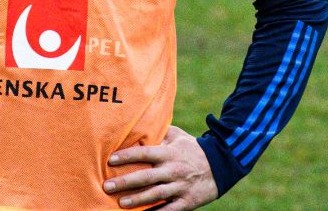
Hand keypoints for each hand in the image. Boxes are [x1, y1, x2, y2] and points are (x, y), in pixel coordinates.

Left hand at [104, 124, 218, 209]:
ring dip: (137, 200)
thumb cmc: (193, 149)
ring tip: (120, 203)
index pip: (145, 153)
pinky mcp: (186, 201)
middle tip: (107, 186)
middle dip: (125, 182)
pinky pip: (169, 210)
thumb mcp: (179, 136)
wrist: (220, 166)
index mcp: (169, 153)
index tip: (111, 159)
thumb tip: (140, 125)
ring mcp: (180, 187)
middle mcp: (173, 170)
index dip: (127, 156)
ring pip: (155, 194)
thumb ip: (161, 132)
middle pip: (146, 177)